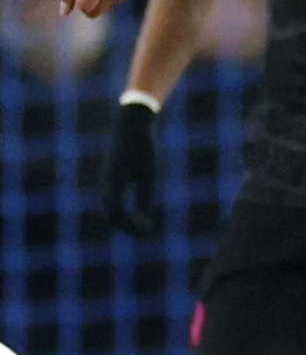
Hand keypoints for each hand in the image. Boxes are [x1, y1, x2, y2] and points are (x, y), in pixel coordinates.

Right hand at [102, 100, 161, 234]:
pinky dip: (123, 208)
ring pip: (110, 206)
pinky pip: (113, 197)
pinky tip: (138, 209)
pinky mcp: (113, 173)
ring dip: (124, 218)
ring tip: (142, 224)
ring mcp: (108, 177)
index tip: (147, 231)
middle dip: (126, 225)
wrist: (131, 122)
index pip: (114, 215)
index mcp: (114, 183)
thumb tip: (145, 219)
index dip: (129, 227)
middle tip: (145, 231)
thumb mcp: (149, 173)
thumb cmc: (143, 146)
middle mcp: (107, 182)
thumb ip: (146, 196)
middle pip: (109, 213)